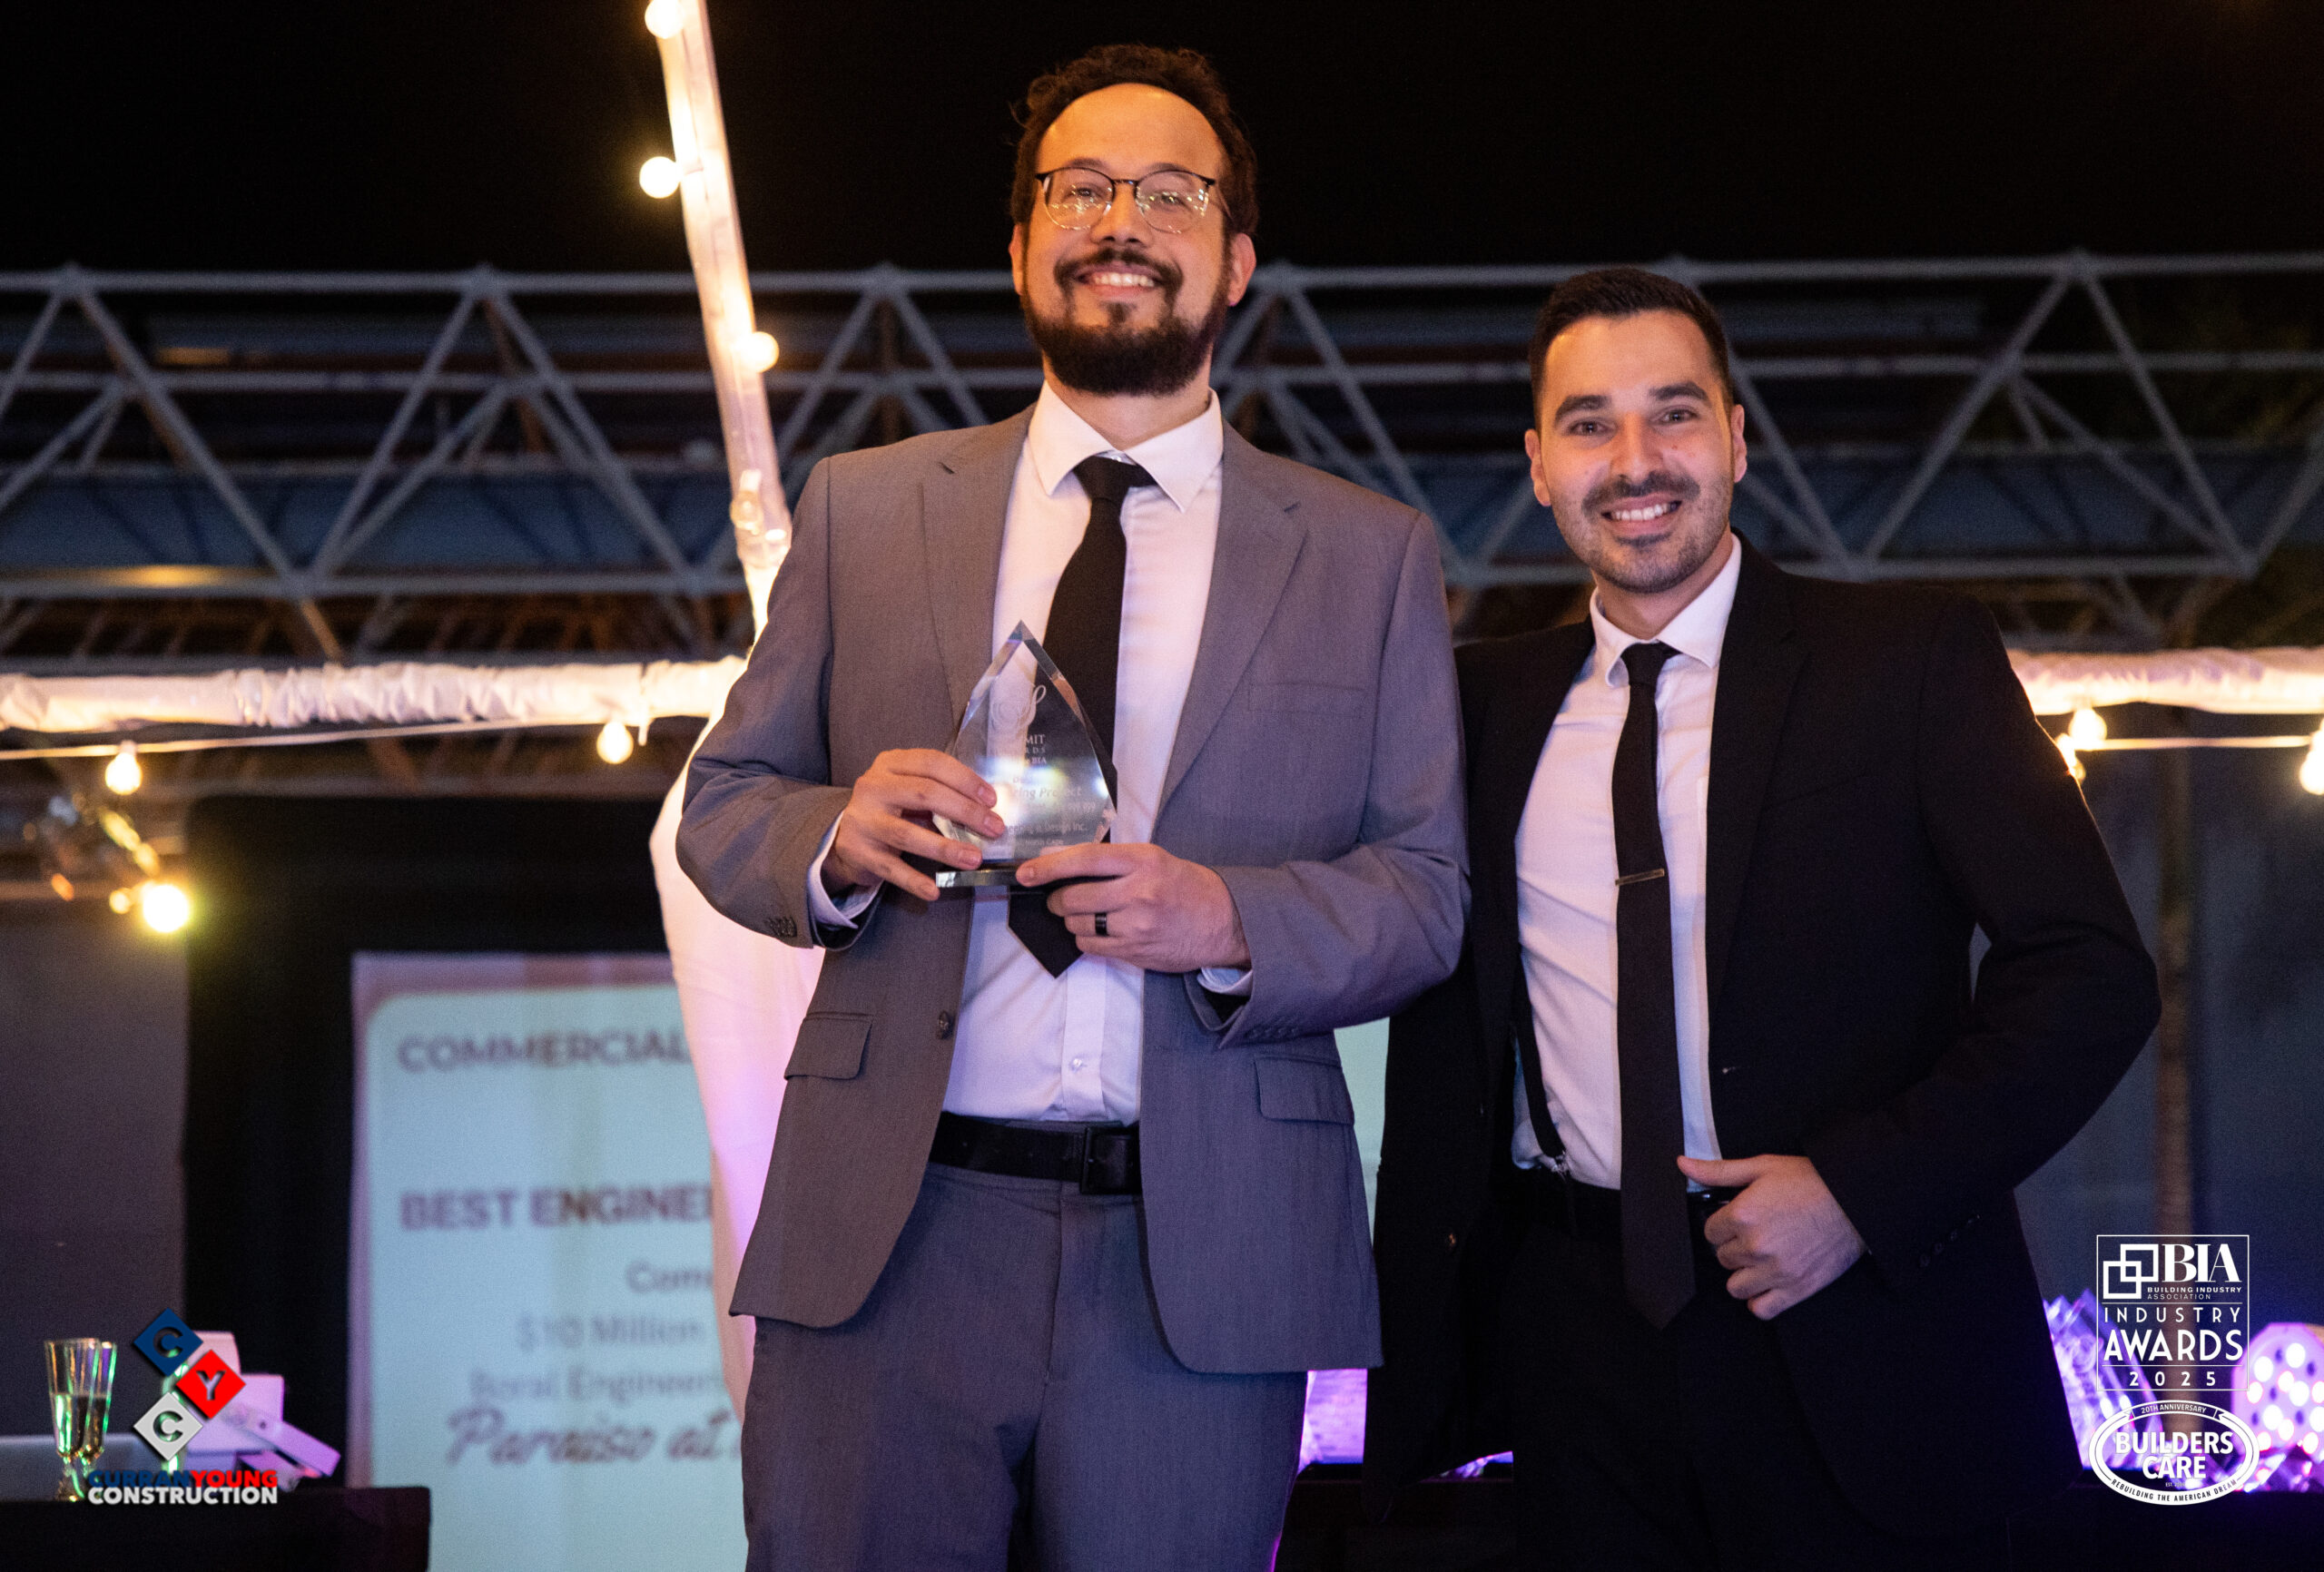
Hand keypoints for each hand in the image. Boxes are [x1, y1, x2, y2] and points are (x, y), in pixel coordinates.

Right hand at [824, 748, 1002, 902]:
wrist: (843, 836)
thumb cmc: (888, 809)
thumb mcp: (907, 789)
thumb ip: (938, 792)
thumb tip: (984, 809)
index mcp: (890, 764)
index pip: (932, 763)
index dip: (965, 780)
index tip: (991, 800)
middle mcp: (873, 787)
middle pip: (924, 794)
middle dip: (964, 811)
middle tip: (993, 828)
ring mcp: (863, 820)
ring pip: (907, 833)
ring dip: (944, 848)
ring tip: (973, 858)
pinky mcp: (858, 851)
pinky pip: (891, 868)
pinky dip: (914, 880)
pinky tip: (934, 890)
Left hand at [1016, 842, 1249, 973]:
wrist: (1224, 921)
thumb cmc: (1185, 886)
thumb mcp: (1154, 859)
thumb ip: (1112, 861)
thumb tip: (1060, 864)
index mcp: (1144, 861)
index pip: (1084, 860)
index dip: (1049, 866)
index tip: (1026, 872)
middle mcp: (1139, 892)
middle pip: (1074, 897)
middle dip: (1057, 899)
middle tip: (1058, 899)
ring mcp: (1137, 926)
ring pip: (1078, 925)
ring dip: (1071, 920)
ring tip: (1086, 914)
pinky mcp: (1136, 952)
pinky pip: (1091, 947)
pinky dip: (1086, 939)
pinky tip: (1099, 931)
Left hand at [1677, 1153, 1864, 1320]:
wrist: (1855, 1200)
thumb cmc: (1811, 1181)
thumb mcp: (1762, 1166)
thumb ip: (1718, 1171)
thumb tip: (1683, 1164)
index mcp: (1742, 1215)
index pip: (1710, 1232)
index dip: (1724, 1225)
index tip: (1739, 1221)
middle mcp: (1755, 1246)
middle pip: (1723, 1258)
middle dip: (1735, 1247)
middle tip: (1758, 1234)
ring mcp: (1776, 1271)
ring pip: (1736, 1286)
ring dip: (1745, 1274)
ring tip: (1762, 1259)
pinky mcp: (1797, 1288)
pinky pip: (1761, 1309)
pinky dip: (1761, 1299)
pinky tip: (1769, 1282)